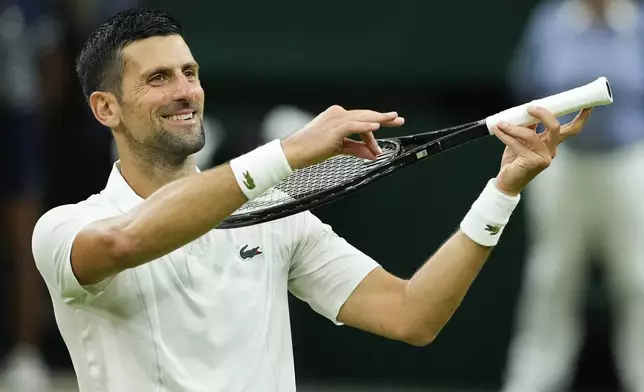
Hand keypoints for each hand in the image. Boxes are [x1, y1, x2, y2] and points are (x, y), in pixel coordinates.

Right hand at [280, 105, 404, 169]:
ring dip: (379, 120)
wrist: (293, 153)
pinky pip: (353, 126)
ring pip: (362, 118)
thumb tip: (372, 154)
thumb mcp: (338, 149)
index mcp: (337, 117)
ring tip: (393, 120)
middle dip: (383, 118)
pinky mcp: (333, 128)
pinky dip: (365, 127)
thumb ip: (356, 149)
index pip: (361, 120)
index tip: (388, 129)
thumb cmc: (311, 150)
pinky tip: (377, 127)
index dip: (375, 127)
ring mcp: (335, 120)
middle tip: (399, 119)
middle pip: (365, 115)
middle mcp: (337, 115)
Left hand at [493, 106, 591, 195]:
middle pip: (555, 127)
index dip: (580, 118)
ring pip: (530, 135)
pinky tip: (498, 130)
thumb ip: (527, 128)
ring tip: (502, 123)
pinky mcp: (532, 162)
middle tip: (530, 107)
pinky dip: (505, 135)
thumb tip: (527, 112)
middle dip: (544, 114)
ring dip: (514, 127)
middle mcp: (551, 150)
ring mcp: (543, 157)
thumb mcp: (522, 141)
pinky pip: (517, 144)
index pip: (571, 130)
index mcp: (551, 144)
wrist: (507, 182)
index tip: (586, 105)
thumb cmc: (514, 162)